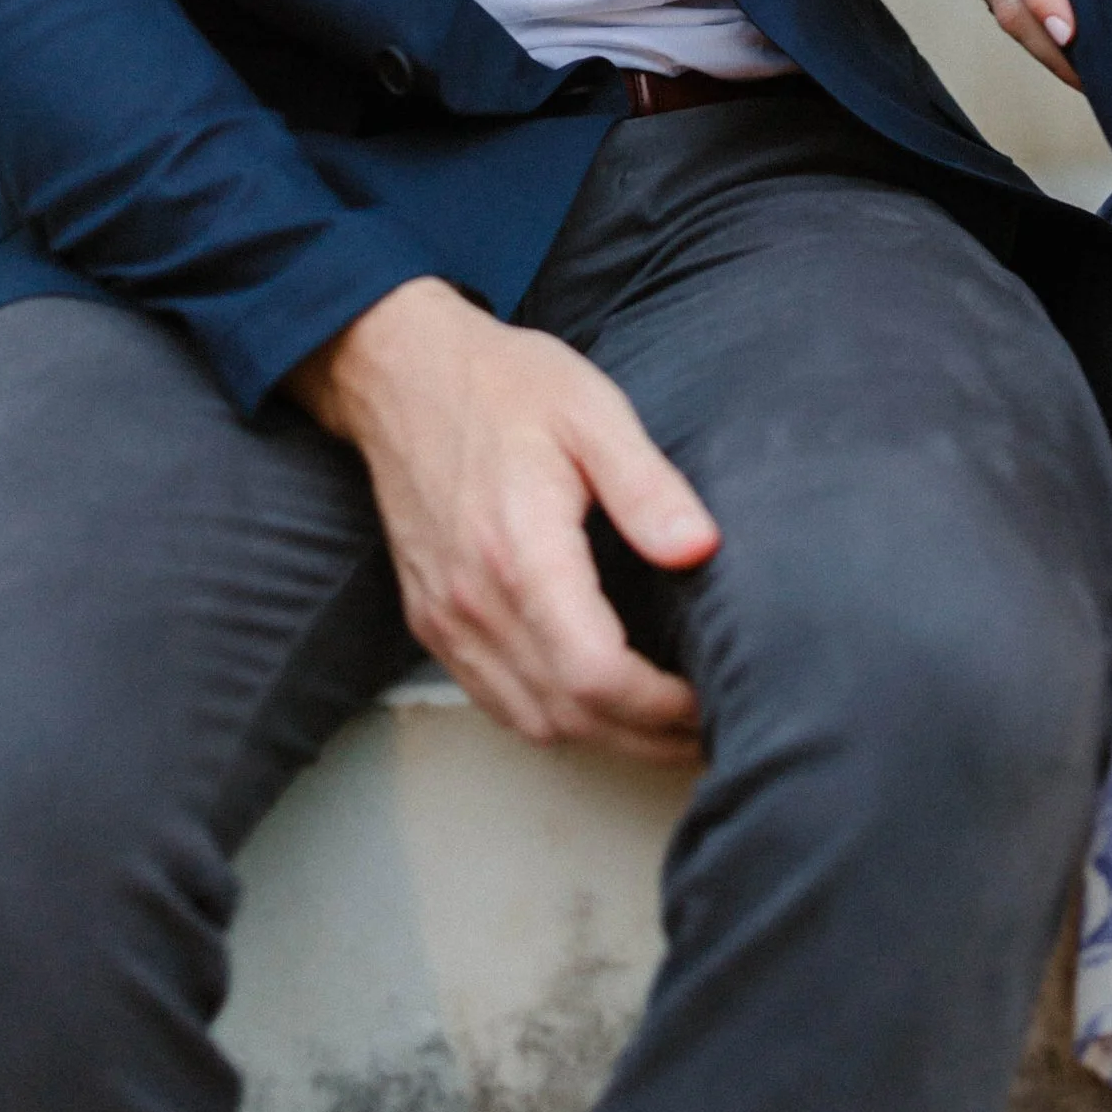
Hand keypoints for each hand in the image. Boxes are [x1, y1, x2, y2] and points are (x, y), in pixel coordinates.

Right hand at [290, 279, 718, 767]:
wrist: (402, 373)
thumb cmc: (504, 385)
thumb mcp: (592, 411)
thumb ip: (647, 486)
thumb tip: (700, 550)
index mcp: (521, 552)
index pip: (595, 675)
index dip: (660, 707)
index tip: (709, 699)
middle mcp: (475, 601)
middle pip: (568, 715)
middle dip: (645, 737)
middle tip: (706, 728)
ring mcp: (446, 618)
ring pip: (531, 721)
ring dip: (602, 737)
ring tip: (664, 724)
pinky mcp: (430, 619)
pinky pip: (495, 699)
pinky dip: (551, 717)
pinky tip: (595, 701)